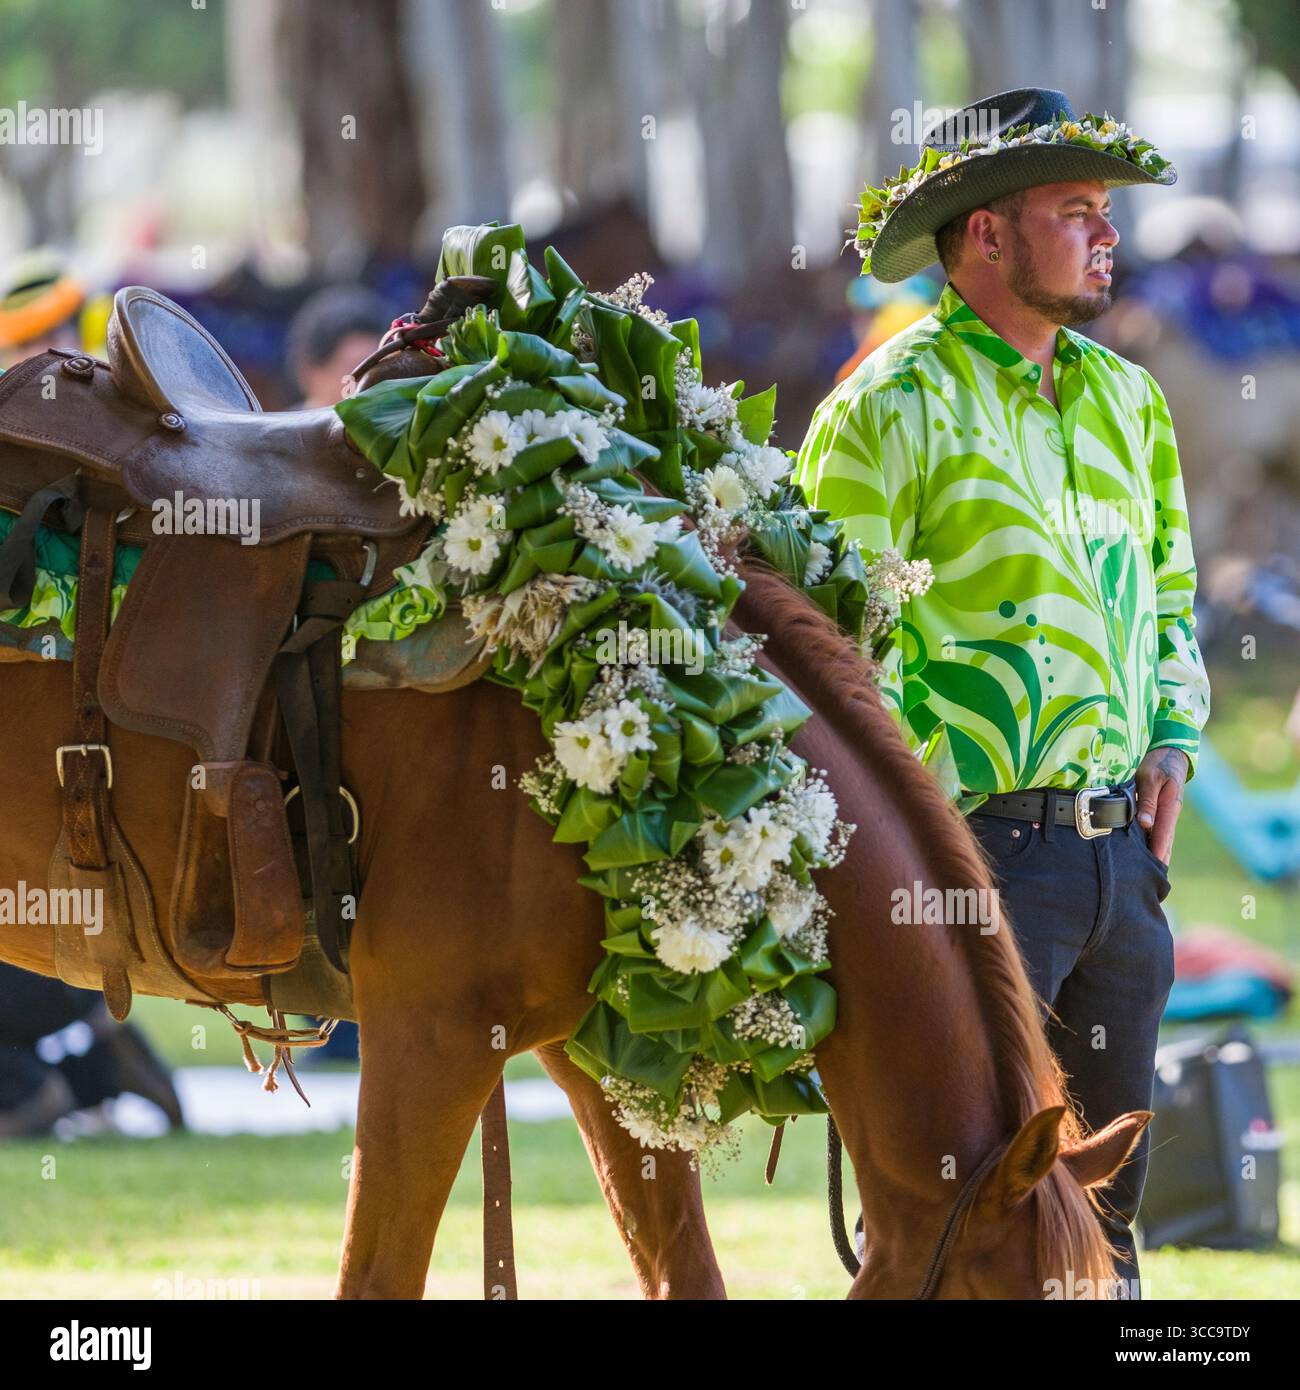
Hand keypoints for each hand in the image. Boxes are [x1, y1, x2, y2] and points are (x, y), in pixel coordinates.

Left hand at [1135, 747, 1187, 865]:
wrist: (1171, 754)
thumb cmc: (1158, 763)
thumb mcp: (1150, 778)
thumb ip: (1147, 800)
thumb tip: (1145, 824)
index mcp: (1169, 807)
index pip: (1162, 835)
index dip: (1156, 852)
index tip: (1151, 869)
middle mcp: (1170, 814)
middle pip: (1165, 843)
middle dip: (1158, 861)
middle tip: (1148, 881)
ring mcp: (1168, 814)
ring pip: (1163, 840)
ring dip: (1157, 856)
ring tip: (1148, 875)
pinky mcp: (1162, 812)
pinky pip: (1158, 833)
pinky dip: (1154, 845)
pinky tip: (1147, 857)